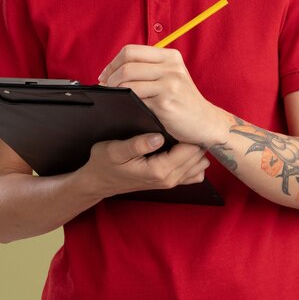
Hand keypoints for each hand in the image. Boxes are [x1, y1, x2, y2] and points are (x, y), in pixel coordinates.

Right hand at [80, 133, 209, 197]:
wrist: (98, 182)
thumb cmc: (104, 163)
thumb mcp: (114, 150)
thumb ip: (137, 144)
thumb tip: (158, 137)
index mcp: (159, 170)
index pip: (190, 150)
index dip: (190, 132)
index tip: (184, 117)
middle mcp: (169, 179)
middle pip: (199, 156)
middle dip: (195, 137)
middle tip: (185, 120)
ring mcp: (171, 182)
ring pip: (200, 164)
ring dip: (196, 148)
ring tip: (184, 131)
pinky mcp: (170, 181)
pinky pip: (194, 172)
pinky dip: (194, 160)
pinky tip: (183, 146)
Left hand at [98, 45, 228, 146]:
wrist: (206, 122)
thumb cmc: (183, 101)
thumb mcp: (172, 76)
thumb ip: (149, 69)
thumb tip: (114, 71)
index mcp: (170, 56)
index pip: (131, 51)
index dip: (113, 63)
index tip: (105, 75)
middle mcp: (171, 67)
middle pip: (127, 65)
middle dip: (110, 78)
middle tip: (105, 88)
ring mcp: (169, 84)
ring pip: (128, 81)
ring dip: (114, 91)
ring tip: (113, 98)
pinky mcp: (166, 102)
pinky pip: (135, 99)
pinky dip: (124, 103)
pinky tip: (123, 107)